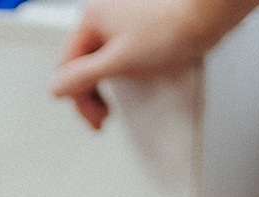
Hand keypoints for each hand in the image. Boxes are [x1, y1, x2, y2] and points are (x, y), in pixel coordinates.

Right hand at [51, 0, 225, 129]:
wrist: (203, 16)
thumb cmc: (169, 30)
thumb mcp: (118, 62)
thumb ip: (84, 76)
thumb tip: (56, 88)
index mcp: (91, 20)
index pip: (68, 66)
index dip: (77, 97)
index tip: (91, 118)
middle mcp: (102, 17)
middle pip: (82, 63)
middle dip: (90, 94)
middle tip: (102, 118)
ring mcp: (119, 21)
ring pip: (100, 60)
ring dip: (104, 86)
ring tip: (114, 104)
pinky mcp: (138, 28)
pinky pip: (117, 55)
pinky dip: (120, 74)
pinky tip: (130, 83)